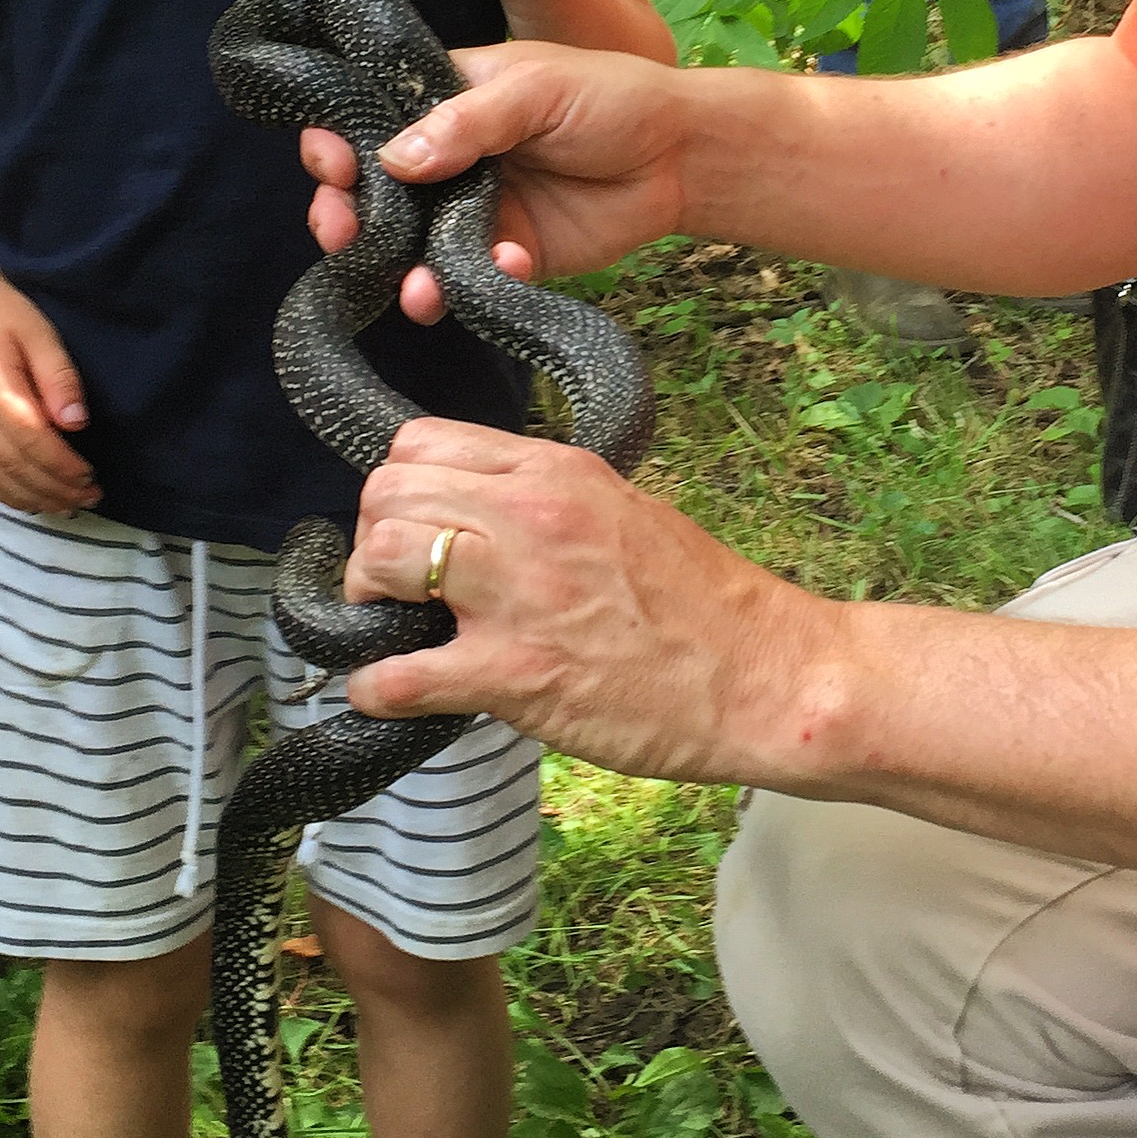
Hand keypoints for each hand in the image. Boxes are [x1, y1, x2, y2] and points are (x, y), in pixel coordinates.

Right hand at [0, 278, 98, 515]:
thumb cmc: (2, 314)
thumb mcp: (40, 334)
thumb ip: (59, 378)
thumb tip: (77, 424)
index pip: (30, 439)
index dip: (63, 465)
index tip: (91, 476)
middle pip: (12, 465)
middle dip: (54, 488)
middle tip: (89, 497)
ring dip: (32, 498)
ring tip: (67, 505)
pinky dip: (3, 494)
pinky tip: (31, 499)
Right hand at [301, 40, 689, 322]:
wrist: (680, 157)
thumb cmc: (610, 98)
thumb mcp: (537, 90)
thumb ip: (466, 123)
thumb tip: (391, 160)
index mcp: (445, 99)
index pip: (368, 119)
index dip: (338, 143)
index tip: (332, 164)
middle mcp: (447, 158)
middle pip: (371, 192)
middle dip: (346, 217)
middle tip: (343, 234)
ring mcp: (472, 210)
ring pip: (411, 247)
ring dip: (402, 270)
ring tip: (417, 289)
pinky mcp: (506, 255)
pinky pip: (469, 280)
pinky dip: (474, 286)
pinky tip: (507, 270)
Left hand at [338, 419, 838, 781]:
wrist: (768, 678)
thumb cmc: (707, 605)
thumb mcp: (624, 511)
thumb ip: (548, 502)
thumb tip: (480, 515)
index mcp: (556, 472)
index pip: (421, 442)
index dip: (401, 489)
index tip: (415, 528)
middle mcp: (530, 517)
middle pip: (387, 493)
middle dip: (373, 540)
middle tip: (397, 586)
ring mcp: (520, 594)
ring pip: (381, 559)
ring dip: (367, 599)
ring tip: (394, 628)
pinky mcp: (516, 673)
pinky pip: (399, 674)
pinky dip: (375, 689)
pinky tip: (388, 695)